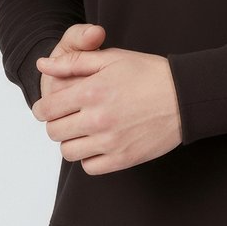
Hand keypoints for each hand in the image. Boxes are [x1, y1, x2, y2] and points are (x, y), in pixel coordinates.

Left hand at [32, 26, 182, 173]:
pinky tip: (99, 142)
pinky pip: (89, 167)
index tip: (47, 108)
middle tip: (68, 116)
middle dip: (56, 123)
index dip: (42, 109)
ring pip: (69, 152)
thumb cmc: (148, 72)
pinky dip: (89, 157)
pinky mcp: (122, 159)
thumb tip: (42, 65)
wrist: (184, 96)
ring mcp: (110, 142)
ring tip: (84, 129)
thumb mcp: (111, 58)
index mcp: (91, 91)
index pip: (47, 109)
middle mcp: (97, 119)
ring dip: (71, 141)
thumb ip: (73, 62)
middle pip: (54, 132)